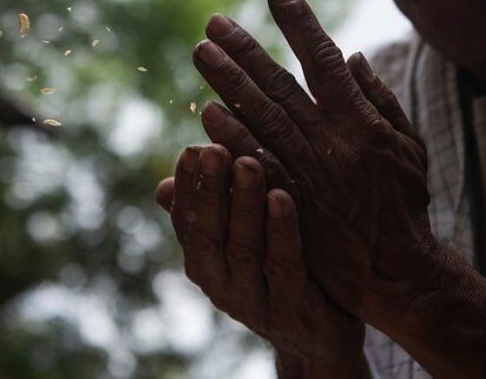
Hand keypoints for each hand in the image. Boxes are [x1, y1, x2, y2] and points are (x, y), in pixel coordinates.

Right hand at [155, 144, 367, 372]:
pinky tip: (281, 197)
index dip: (188, 187)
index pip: (188, 222)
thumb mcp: (241, 242)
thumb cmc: (276, 274)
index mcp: (206, 263)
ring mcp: (255, 300)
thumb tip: (164, 183)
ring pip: (244, 248)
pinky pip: (284, 265)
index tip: (191, 149)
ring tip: (248, 163)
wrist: (321, 336)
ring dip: (244, 203)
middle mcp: (222, 284)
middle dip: (210, 189)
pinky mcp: (292, 309)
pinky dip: (280, 230)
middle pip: (210, 233)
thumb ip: (213, 212)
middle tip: (214, 149)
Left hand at [190, 0, 437, 326]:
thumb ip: (381, 98)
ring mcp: (307, 171)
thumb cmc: (404, 204)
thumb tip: (354, 55)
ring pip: (261, 118)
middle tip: (214, 22)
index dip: (298, 21)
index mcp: (362, 121)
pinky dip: (231, 136)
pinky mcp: (289, 202)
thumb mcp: (409, 146)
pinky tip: (206, 113)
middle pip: (281, 84)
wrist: (393, 270)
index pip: (325, 58)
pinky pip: (254, 163)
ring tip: (201, 53)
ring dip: (229, 83)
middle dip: (246, 49)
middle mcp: (331, 140)